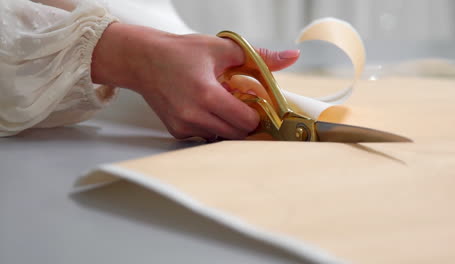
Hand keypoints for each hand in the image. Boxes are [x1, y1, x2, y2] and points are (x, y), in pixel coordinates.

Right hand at [92, 23, 298, 139]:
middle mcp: (193, 116)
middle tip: (243, 103)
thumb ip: (260, 56)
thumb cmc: (179, 52)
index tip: (258, 103)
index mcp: (207, 95)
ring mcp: (184, 127)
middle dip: (245, 121)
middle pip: (237, 134)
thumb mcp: (222, 48)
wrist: (142, 60)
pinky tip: (207, 109)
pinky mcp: (177, 132)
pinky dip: (213, 127)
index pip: (246, 121)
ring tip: (223, 104)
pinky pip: (207, 137)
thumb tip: (292, 56)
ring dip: (230, 125)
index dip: (257, 113)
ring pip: (223, 138)